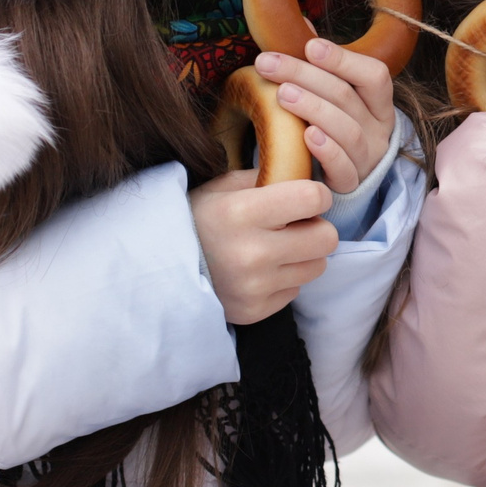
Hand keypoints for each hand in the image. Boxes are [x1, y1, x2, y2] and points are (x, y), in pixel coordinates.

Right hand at [188, 166, 338, 324]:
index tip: (309, 198)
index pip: (312, 198)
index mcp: (242, 213)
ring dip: (304, 256)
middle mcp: (251, 253)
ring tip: (277, 249)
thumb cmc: (197, 219)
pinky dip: (284, 280)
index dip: (318, 195)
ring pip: (317, 267)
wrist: (159, 269)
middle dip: (316, 228)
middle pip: (326, 238)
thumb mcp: (222, 187)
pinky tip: (260, 272)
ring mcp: (254, 287)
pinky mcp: (254, 311)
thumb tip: (306, 175)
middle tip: (297, 226)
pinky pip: (295, 291)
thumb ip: (266, 178)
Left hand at [256, 37, 395, 194]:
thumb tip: (301, 21)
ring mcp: (368, 157)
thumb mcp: (334, 95)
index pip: (374, 75)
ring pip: (347, 131)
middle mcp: (379, 128)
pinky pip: (344, 169)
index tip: (310, 45)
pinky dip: (326, 151)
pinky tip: (305, 135)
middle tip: (268, 63)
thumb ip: (319, 63)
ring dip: (313, 108)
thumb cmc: (335, 126)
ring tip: (282, 94)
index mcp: (378, 102)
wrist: (343, 176)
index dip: (343, 59)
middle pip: (348, 98)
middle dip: (306, 76)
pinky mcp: (352, 183)